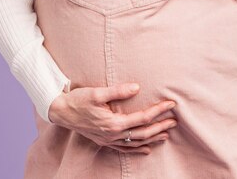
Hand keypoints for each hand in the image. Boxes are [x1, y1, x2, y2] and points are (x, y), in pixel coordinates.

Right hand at [48, 83, 177, 154]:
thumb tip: (137, 87)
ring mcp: (108, 140)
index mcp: (113, 123)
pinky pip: (125, 148)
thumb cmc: (78, 100)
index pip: (142, 118)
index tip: (171, 104)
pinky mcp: (104, 140)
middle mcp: (113, 134)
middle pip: (143, 133)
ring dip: (153, 138)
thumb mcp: (97, 92)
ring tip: (167, 134)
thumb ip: (118, 91)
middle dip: (160, 127)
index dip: (158, 111)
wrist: (61, 111)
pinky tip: (147, 148)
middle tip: (175, 121)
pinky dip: (138, 149)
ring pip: (136, 143)